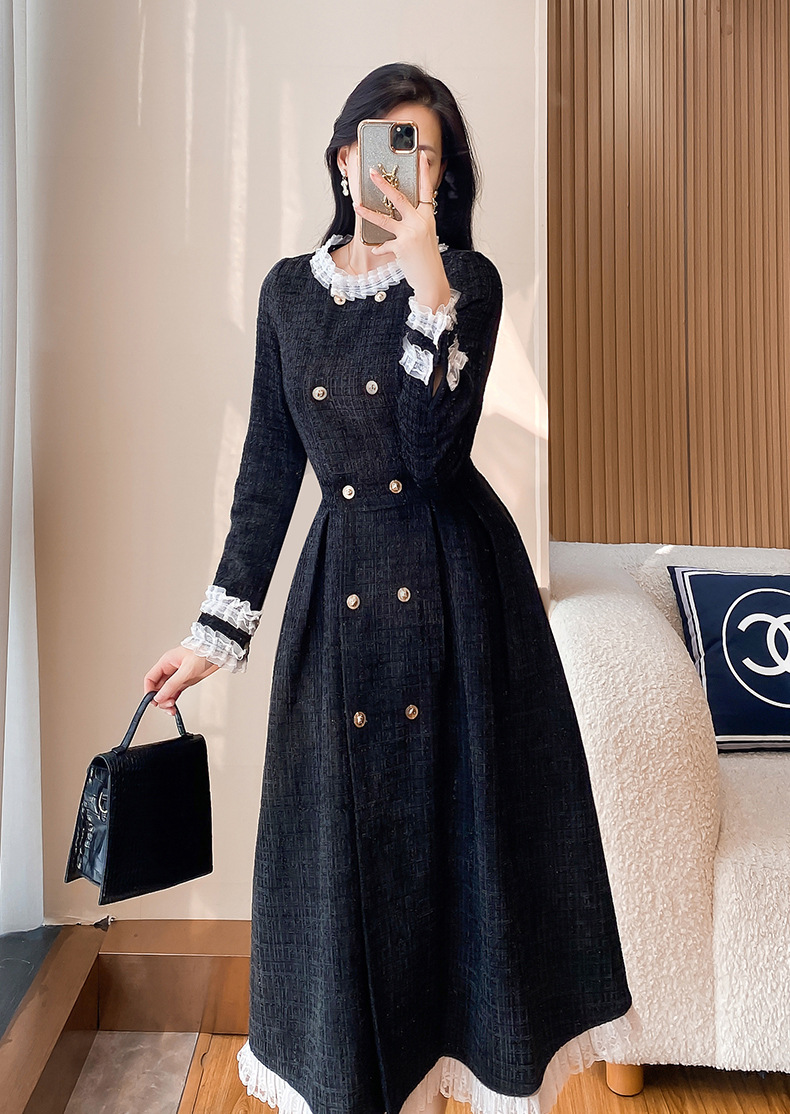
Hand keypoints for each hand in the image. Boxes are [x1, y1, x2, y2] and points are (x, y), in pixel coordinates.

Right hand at [144, 647, 219, 715]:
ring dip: (167, 701)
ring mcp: (178, 676)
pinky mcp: (185, 681)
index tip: (153, 700)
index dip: (149, 690)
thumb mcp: (186, 670)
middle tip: (167, 705)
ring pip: (166, 692)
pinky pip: (175, 693)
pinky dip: (173, 700)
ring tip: (172, 708)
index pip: (150, 678)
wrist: (219, 653)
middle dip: (160, 698)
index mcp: (166, 662)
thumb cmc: (204, 654)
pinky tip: (175, 706)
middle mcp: (170, 669)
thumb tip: (159, 696)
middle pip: (157, 687)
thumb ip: (172, 684)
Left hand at [353, 150, 451, 310]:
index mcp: (427, 217)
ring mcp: (410, 234)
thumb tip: (397, 214)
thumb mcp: (425, 235)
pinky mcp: (401, 247)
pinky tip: (377, 249)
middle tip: (372, 173)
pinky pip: (384, 244)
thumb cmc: (427, 257)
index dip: (424, 171)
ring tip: (357, 205)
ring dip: (368, 212)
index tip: (420, 155)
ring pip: (385, 219)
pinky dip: (380, 247)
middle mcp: (420, 222)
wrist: (431, 279)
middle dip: (384, 185)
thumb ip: (414, 222)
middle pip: (399, 198)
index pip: (426, 189)